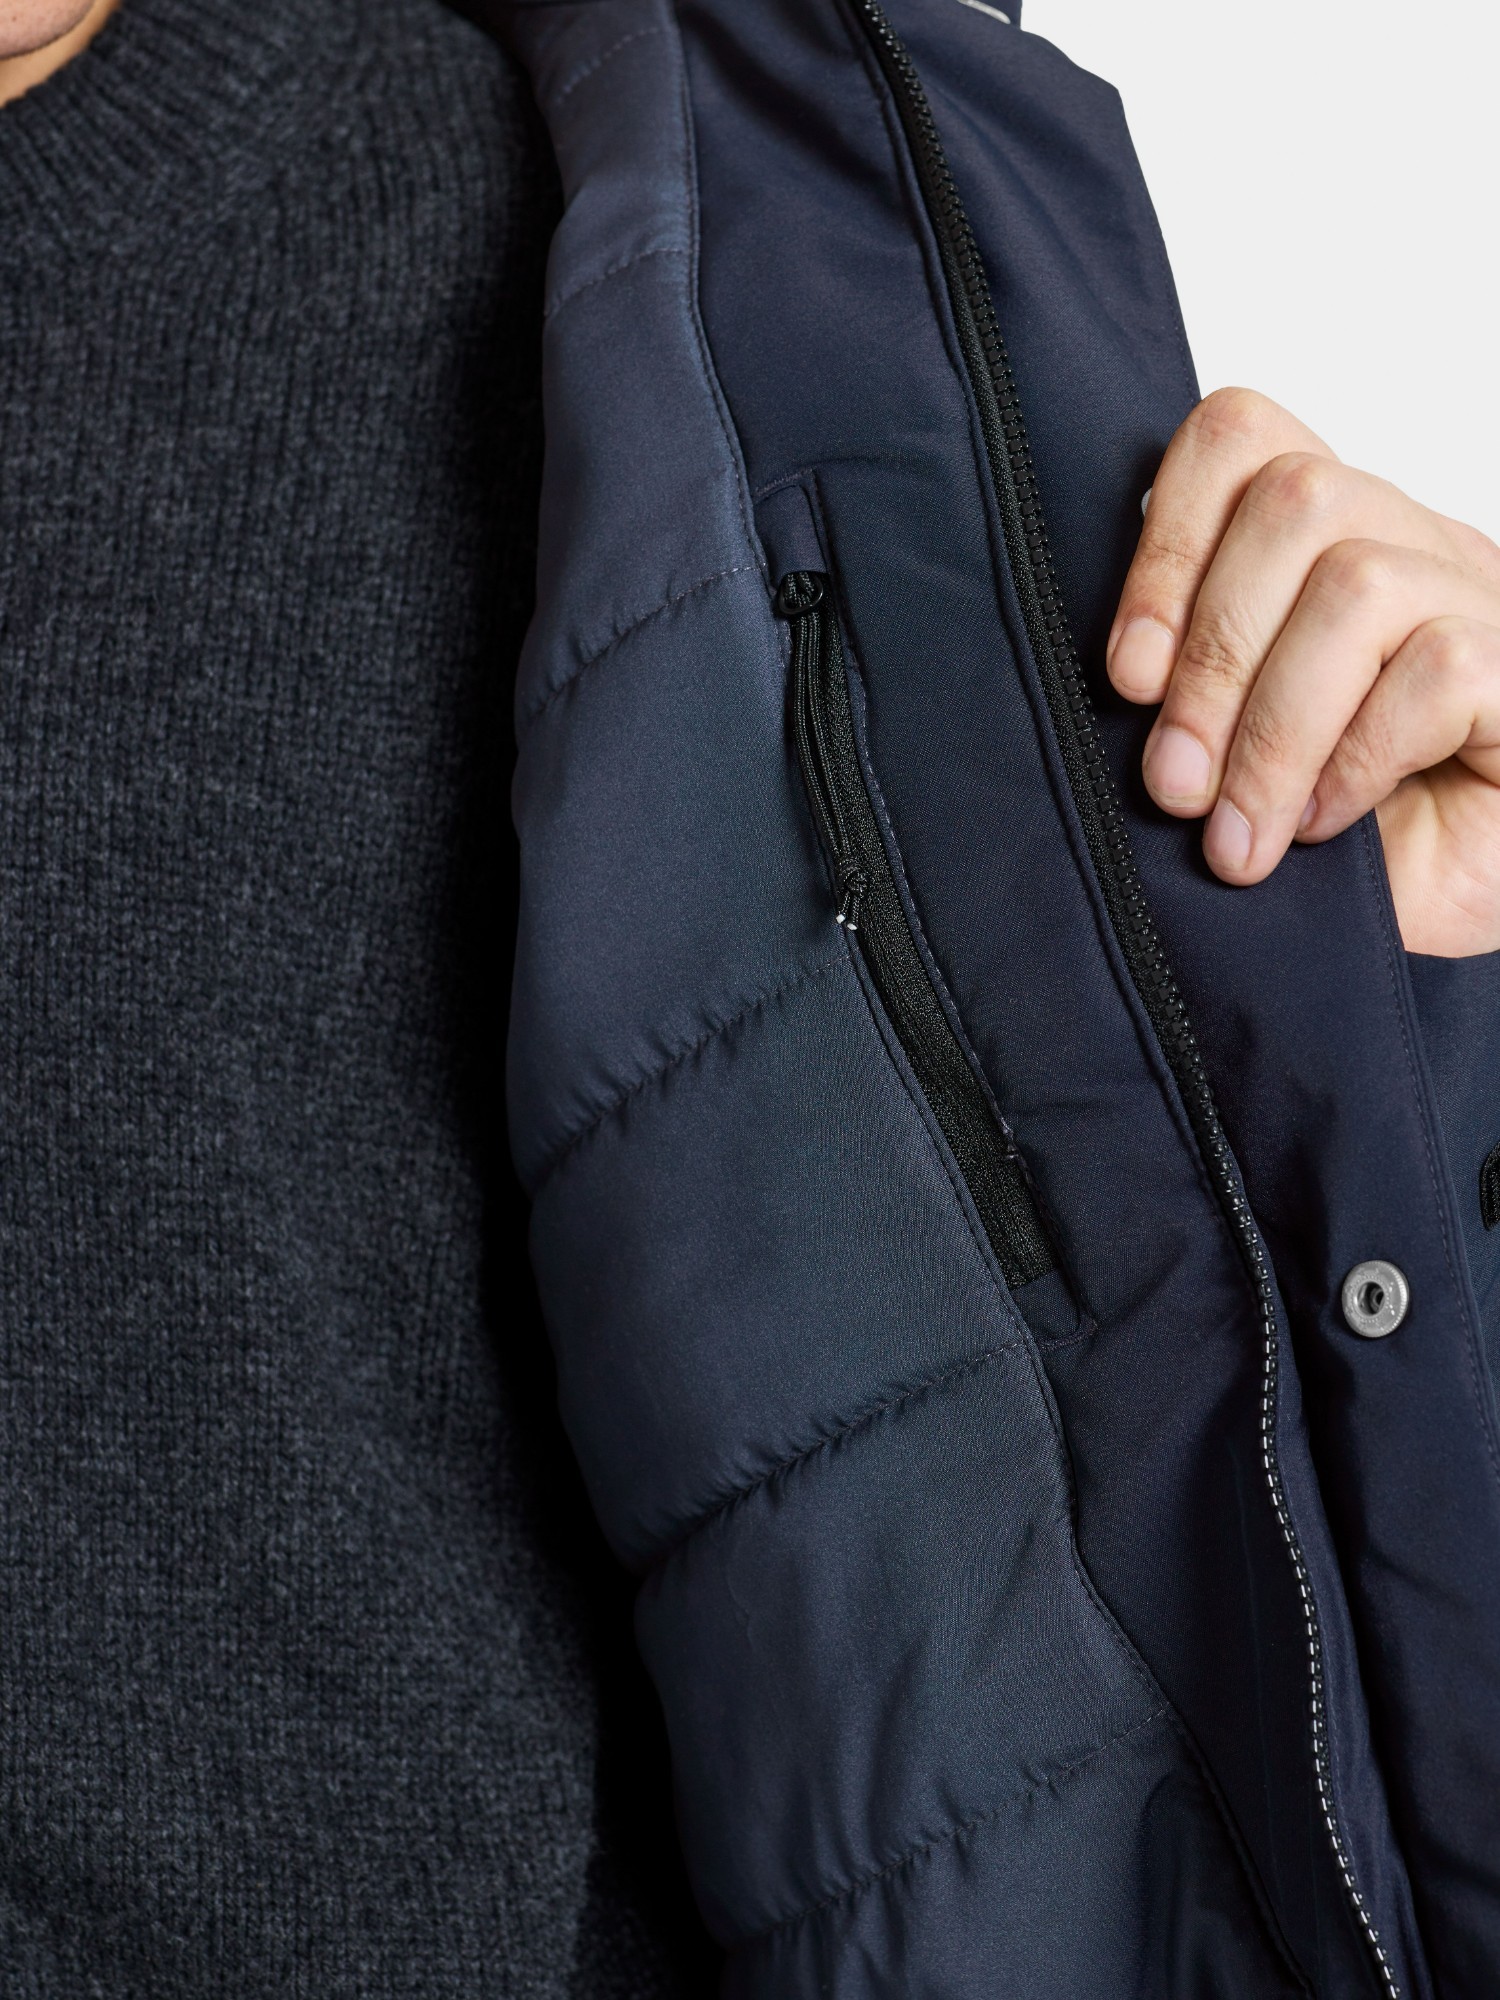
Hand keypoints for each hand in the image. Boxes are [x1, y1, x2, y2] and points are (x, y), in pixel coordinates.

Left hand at [1105, 387, 1499, 956]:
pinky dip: (1359, 756)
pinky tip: (1328, 821)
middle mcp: (1413, 547)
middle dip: (1211, 657)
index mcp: (1331, 539)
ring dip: (1274, 728)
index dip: (1169, 541)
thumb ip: (1182, 685)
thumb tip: (1119, 674)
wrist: (1450, 915)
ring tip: (1241, 832)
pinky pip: (1439, 668)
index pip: (1243, 437)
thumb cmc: (1340, 839)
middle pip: (1296, 499)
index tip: (1129, 675)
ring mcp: (1483, 601)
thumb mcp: (1230, 751)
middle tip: (1176, 786)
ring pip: (1359, 585)